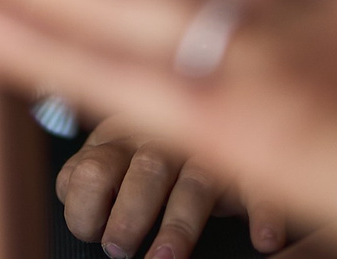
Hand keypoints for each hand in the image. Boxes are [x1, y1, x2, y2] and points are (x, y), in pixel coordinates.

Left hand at [57, 120, 284, 257]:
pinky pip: (258, 185)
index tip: (91, 231)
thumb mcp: (112, 148)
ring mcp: (206, 152)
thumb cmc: (149, 143)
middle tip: (118, 249)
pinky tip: (264, 240)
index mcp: (120, 138)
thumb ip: (88, 171)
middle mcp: (163, 141)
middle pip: (144, 172)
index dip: (84, 205)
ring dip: (178, 227)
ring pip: (193, 186)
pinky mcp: (246, 166)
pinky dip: (263, 212)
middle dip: (128, 216)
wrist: (208, 94)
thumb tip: (72, 199)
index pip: (92, 168)